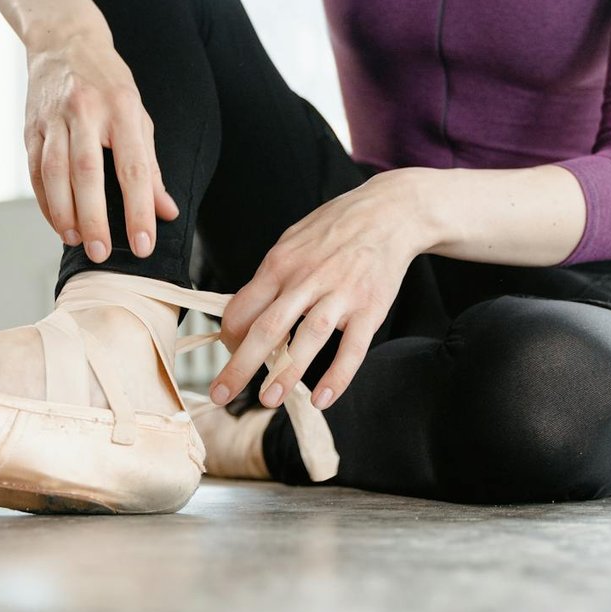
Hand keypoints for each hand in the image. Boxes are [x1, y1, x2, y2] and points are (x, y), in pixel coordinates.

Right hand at [24, 29, 179, 261]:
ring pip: (54, 172)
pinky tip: (57, 222)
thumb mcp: (139, 115)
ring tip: (76, 241)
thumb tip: (166, 211)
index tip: (144, 243)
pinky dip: (45, 201)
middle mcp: (86, 110)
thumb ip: (151, 165)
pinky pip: (35, 170)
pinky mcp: (31, 126)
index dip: (139, 209)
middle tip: (103, 252)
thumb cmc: (108, 84)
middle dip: (95, 217)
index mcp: (122, 108)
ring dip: (65, 212)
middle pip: (87, 171)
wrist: (64, 41)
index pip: (134, 168)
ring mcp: (53, 117)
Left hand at [209, 170, 427, 411]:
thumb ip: (270, 276)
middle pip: (267, 328)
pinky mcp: (370, 308)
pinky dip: (338, 376)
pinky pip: (352, 348)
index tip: (227, 352)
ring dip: (286, 373)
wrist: (389, 212)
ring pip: (308, 339)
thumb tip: (244, 309)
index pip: (243, 307)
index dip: (229, 335)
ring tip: (268, 399)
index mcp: (280, 264)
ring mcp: (340, 295)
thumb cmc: (335, 228)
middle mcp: (306, 280)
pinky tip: (323, 399)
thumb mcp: (292, 240)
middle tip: (221, 393)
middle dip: (240, 365)